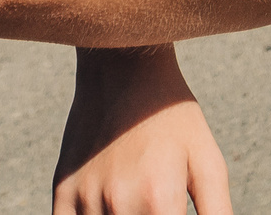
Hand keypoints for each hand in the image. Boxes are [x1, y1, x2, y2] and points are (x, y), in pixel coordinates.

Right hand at [55, 46, 228, 214]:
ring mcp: (85, 199)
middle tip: (157, 206)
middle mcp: (119, 205)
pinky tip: (109, 210)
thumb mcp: (208, 164)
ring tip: (136, 199)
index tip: (171, 213)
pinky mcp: (62, 191)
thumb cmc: (174, 119)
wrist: (123, 70)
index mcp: (160, 202)